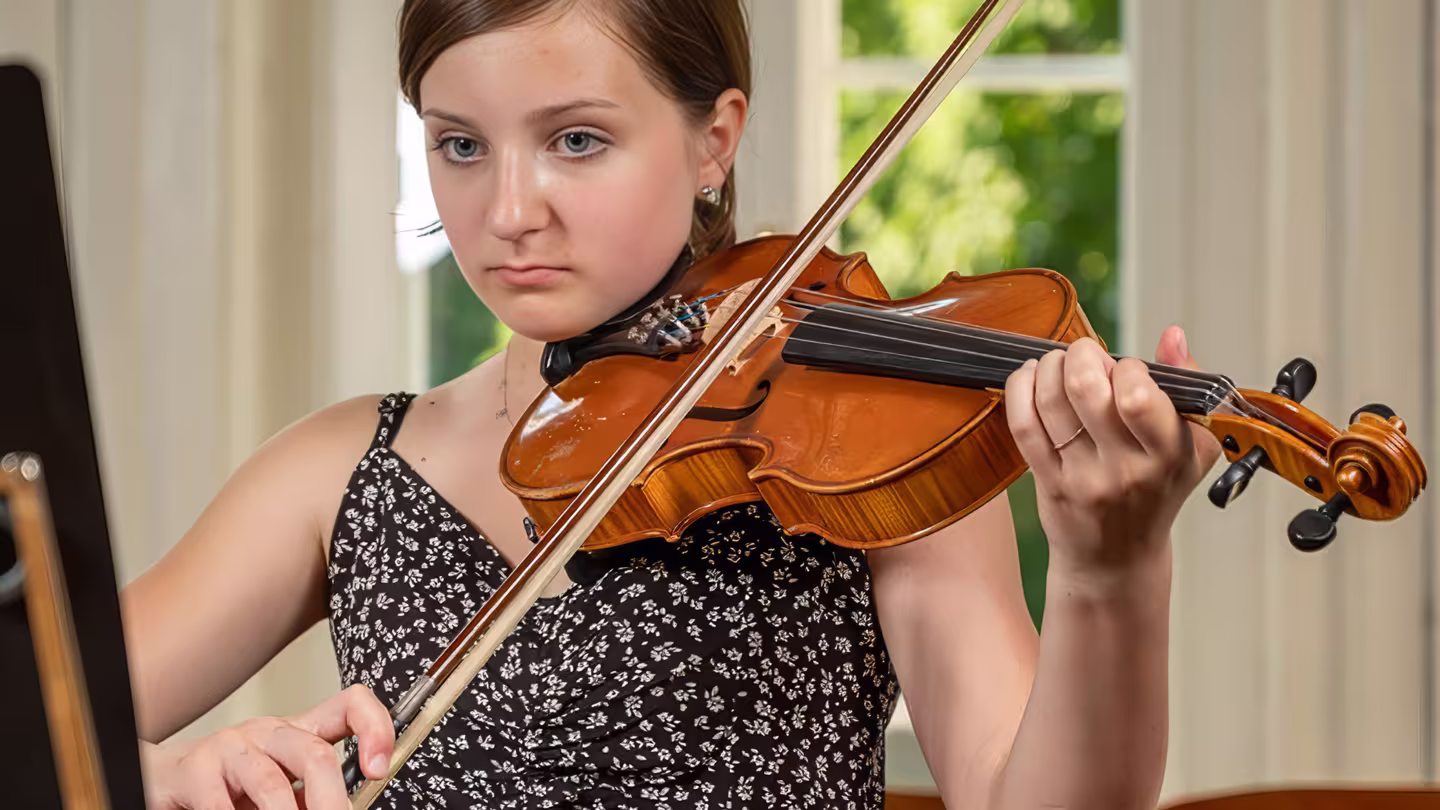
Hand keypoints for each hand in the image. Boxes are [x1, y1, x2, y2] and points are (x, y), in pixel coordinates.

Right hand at [141, 684, 393, 809]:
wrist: (165, 779)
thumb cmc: (231, 785)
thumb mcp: (280, 786)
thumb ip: (310, 793)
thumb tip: (345, 808)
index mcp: (299, 732)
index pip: (349, 707)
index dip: (374, 729)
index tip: (378, 770)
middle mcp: (269, 733)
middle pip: (315, 754)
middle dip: (332, 802)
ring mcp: (231, 747)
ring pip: (271, 783)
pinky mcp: (195, 770)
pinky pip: (221, 804)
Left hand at [1004, 326, 1221, 574]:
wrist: (1117, 559)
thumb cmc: (1157, 494)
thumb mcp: (1191, 447)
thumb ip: (1188, 387)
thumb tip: (1173, 336)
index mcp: (1168, 455)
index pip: (1137, 395)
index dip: (1127, 367)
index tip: (1126, 370)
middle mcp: (1124, 468)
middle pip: (1087, 390)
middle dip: (1081, 355)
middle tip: (1084, 354)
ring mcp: (1081, 476)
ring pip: (1051, 402)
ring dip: (1049, 366)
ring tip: (1058, 362)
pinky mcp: (1046, 481)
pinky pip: (1023, 425)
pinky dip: (1020, 389)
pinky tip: (1029, 376)